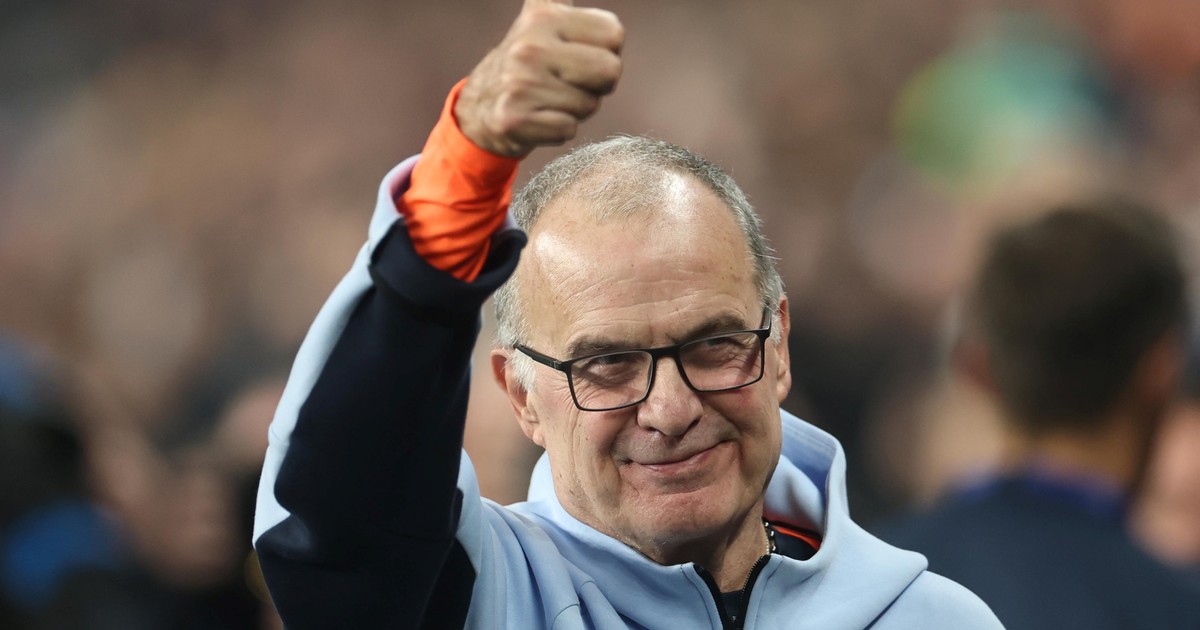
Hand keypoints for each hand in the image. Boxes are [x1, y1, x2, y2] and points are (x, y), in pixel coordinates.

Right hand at [455, 0, 623, 157]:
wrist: (480, 110)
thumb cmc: (528, 62)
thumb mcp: (544, 15)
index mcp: (544, 15)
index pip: (614, 35)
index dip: (605, 52)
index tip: (579, 56)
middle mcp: (529, 45)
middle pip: (610, 72)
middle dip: (595, 85)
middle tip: (568, 82)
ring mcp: (520, 83)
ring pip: (589, 106)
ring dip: (574, 109)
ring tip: (548, 99)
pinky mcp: (513, 119)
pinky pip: (568, 130)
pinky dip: (558, 129)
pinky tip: (538, 118)